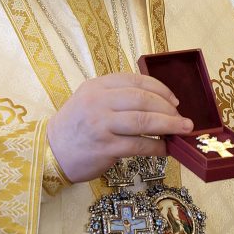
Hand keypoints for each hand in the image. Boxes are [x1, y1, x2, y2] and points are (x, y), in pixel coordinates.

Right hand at [47, 73, 189, 182]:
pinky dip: (157, 147)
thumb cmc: (75, 127)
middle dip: (169, 109)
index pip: (136, 81)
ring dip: (169, 126)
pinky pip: (139, 145)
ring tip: (183, 130)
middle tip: (183, 119)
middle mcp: (98, 102)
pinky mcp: (105, 147)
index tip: (175, 101)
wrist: (50, 152)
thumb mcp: (89, 100)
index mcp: (97, 86)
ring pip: (144, 121)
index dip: (161, 89)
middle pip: (143, 100)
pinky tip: (166, 149)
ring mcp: (101, 125)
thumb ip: (116, 96)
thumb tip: (158, 102)